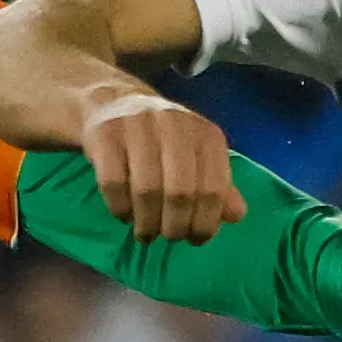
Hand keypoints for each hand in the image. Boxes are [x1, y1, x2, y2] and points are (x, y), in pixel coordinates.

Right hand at [79, 81, 242, 245]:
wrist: (113, 103)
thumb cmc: (162, 140)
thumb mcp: (196, 157)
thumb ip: (218, 186)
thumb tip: (236, 215)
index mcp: (205, 135)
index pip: (213, 189)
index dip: (206, 223)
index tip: (196, 239)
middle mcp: (175, 126)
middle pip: (180, 193)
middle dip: (175, 226)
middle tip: (169, 237)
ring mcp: (138, 127)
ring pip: (147, 190)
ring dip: (147, 223)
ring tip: (146, 233)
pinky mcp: (105, 134)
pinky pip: (114, 184)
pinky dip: (120, 208)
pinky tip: (125, 215)